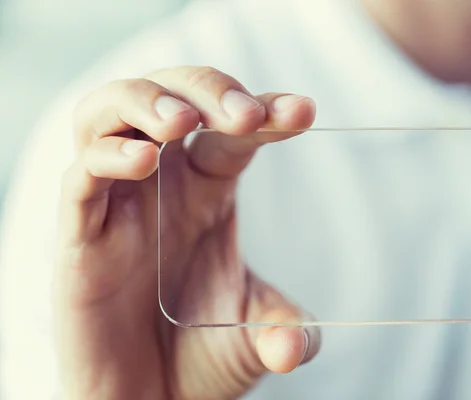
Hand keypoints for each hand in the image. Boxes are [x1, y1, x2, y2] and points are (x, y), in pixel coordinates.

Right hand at [55, 66, 320, 399]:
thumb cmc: (200, 357)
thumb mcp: (258, 337)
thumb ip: (289, 333)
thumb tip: (294, 348)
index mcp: (210, 190)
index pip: (233, 129)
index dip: (267, 110)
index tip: (304, 112)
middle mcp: (164, 183)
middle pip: (173, 94)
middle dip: (209, 90)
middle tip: (246, 116)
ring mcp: (119, 203)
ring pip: (109, 112)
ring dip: (146, 100)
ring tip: (182, 121)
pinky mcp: (81, 235)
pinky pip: (81, 176)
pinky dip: (107, 157)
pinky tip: (145, 162)